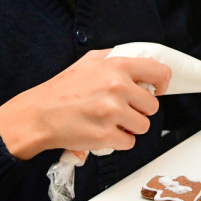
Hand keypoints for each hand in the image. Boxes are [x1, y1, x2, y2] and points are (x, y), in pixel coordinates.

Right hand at [0, 49, 170, 159]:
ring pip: (143, 125)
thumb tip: (140, 61)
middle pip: (153, 105)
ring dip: (130, 127)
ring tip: (110, 121)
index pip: (159, 72)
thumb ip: (115, 58)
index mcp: (117, 67)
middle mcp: (117, 87)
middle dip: (140, 110)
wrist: (38, 115)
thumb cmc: (61, 89)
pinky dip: (119, 141)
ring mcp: (112, 112)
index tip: (158, 90)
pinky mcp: (106, 135)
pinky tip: (103, 132)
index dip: (162, 84)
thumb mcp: (89, 61)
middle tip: (121, 109)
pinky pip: (129, 142)